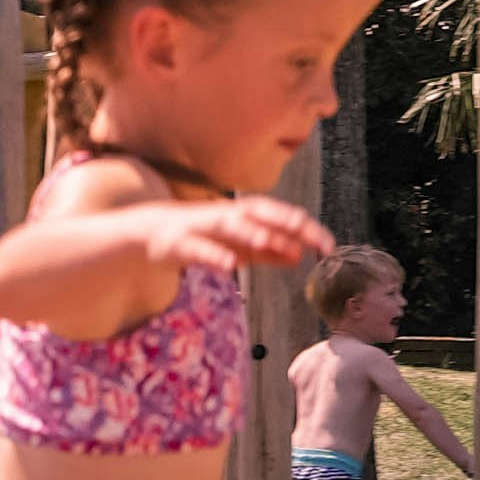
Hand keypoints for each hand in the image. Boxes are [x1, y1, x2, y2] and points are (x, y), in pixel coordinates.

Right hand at [135, 192, 330, 274]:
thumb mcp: (239, 246)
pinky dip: (213, 254)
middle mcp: (226, 215)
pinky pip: (198, 249)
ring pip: (229, 226)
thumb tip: (301, 254)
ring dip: (250, 232)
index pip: (279, 216)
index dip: (305, 228)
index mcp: (242, 214)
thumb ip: (268, 251)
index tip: (329, 245)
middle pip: (260, 214)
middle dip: (286, 223)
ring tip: (271, 242)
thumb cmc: (202, 235)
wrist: (150, 230)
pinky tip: (228, 266)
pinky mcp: (179, 242)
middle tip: (311, 237)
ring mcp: (202, 226)